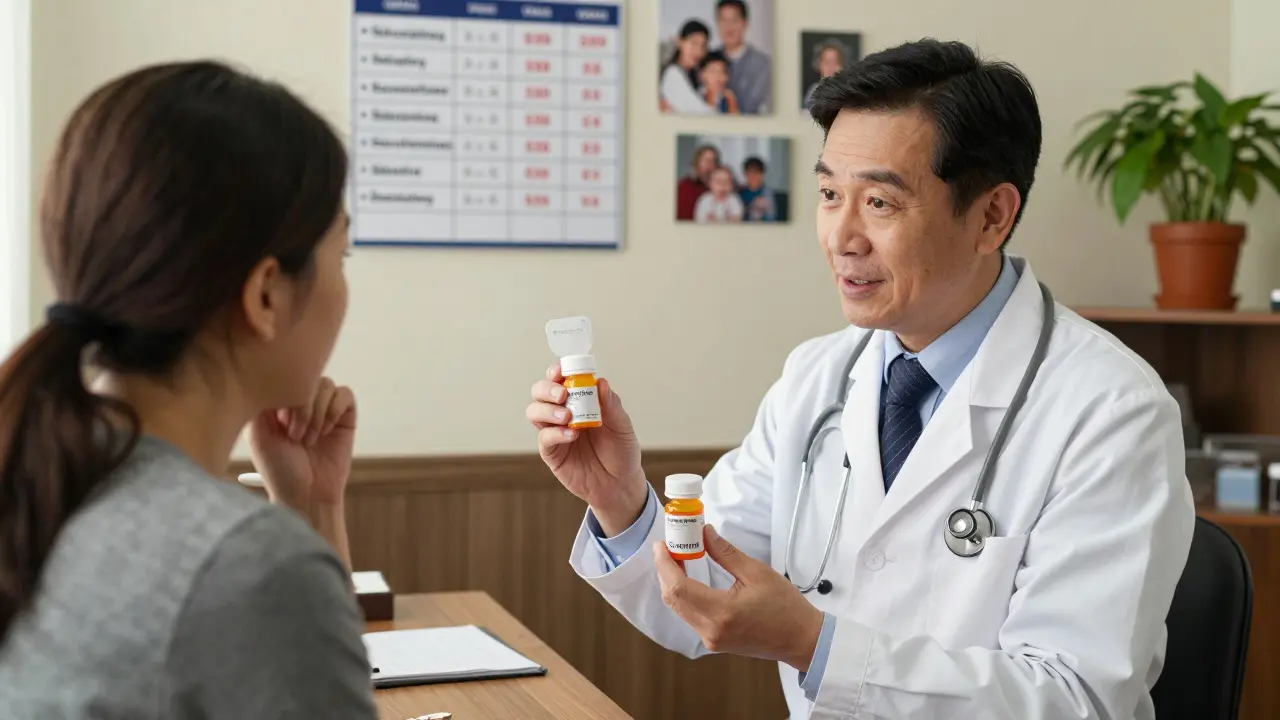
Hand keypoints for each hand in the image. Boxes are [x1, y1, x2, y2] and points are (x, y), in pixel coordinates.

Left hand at [248, 377, 356, 509]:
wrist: (307, 495)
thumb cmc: (279, 470)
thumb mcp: (258, 435)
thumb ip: (259, 403)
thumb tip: (272, 377)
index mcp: (278, 402)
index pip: (284, 376)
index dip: (284, 395)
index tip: (279, 423)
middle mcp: (302, 402)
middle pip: (308, 377)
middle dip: (302, 407)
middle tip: (294, 436)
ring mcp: (324, 408)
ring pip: (327, 384)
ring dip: (318, 413)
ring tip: (310, 439)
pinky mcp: (345, 417)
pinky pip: (345, 395)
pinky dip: (335, 412)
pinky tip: (327, 432)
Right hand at [526, 363, 644, 534]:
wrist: (620, 484)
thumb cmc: (621, 451)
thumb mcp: (622, 426)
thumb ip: (611, 405)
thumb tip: (601, 382)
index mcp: (580, 400)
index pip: (561, 379)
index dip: (557, 371)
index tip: (561, 370)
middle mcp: (563, 413)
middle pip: (540, 392)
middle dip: (547, 389)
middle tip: (562, 395)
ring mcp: (555, 432)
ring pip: (534, 412)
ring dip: (547, 410)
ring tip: (566, 416)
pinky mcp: (552, 453)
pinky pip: (544, 438)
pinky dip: (555, 433)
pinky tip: (571, 435)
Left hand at [653, 525, 823, 670]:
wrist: (801, 640)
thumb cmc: (785, 607)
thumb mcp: (757, 573)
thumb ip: (726, 553)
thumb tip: (705, 533)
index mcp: (722, 612)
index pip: (679, 588)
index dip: (665, 564)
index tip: (661, 545)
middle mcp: (710, 630)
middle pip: (673, 599)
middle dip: (665, 571)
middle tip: (668, 547)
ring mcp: (710, 639)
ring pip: (678, 608)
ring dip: (673, 583)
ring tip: (677, 558)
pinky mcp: (714, 641)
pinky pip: (689, 616)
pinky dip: (683, 595)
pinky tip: (687, 578)